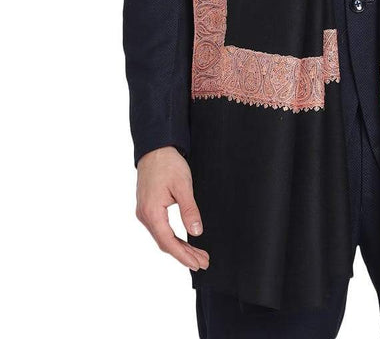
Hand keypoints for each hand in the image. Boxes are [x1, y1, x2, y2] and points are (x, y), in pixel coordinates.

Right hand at [135, 146, 209, 271]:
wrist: (155, 148)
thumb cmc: (168, 164)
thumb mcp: (183, 186)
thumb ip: (189, 210)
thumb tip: (196, 232)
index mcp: (152, 212)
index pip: (168, 242)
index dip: (183, 256)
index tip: (197, 264)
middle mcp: (145, 215)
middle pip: (165, 243)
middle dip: (184, 254)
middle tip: (203, 262)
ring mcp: (144, 212)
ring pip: (163, 237)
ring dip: (180, 247)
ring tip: (198, 255)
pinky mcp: (148, 208)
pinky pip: (160, 229)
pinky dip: (173, 238)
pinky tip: (184, 242)